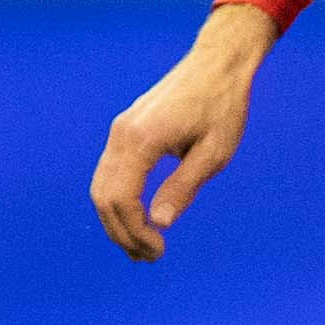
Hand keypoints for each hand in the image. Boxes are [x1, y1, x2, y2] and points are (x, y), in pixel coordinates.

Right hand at [91, 4, 275, 260]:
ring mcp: (119, 131)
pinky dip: (119, 199)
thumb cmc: (223, 107)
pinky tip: (138, 217)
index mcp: (140, 140)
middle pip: (103, 197)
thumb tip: (160, 223)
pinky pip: (111, 172)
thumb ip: (184, 187)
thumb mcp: (214, 153)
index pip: (121, 199)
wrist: (217, 65)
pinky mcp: (125, 130)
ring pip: (102, 186)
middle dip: (121, 232)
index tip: (158, 251)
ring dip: (117, 219)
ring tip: (141, 246)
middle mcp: (120, 135)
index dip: (135, 231)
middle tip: (148, 258)